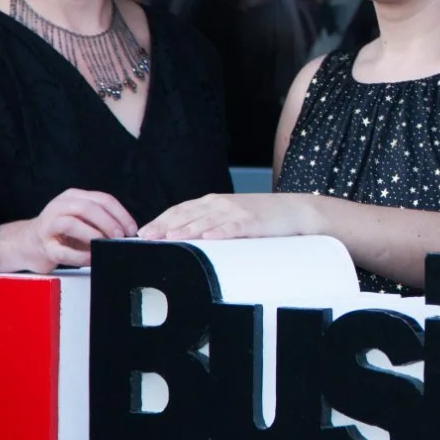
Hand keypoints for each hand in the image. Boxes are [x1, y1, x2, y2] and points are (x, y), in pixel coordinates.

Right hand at [0, 189, 137, 272]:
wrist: (28, 244)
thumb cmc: (61, 233)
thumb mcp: (83, 219)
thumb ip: (102, 221)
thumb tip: (127, 233)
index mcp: (74, 197)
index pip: (103, 199)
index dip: (121, 214)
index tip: (131, 229)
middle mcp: (60, 206)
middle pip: (88, 208)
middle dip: (109, 223)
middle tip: (119, 237)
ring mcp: (48, 225)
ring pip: (72, 223)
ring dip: (93, 235)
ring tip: (105, 245)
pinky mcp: (43, 245)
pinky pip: (63, 251)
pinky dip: (80, 256)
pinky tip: (91, 259)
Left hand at [139, 192, 319, 241]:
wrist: (296, 209)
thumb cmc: (263, 215)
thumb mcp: (232, 214)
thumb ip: (209, 220)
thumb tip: (184, 235)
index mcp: (214, 201)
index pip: (180, 210)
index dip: (160, 220)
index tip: (142, 232)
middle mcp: (222, 203)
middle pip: (188, 214)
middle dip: (165, 226)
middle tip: (147, 237)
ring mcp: (237, 212)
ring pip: (206, 221)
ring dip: (186, 229)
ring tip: (169, 238)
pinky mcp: (253, 222)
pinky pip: (233, 227)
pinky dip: (219, 232)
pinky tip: (207, 238)